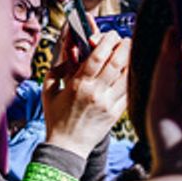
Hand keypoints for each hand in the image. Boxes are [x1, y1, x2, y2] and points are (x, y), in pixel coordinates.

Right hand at [44, 30, 129, 158]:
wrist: (67, 147)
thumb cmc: (56, 118)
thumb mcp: (49, 91)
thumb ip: (57, 70)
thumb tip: (69, 53)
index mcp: (78, 85)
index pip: (97, 56)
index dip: (107, 41)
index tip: (111, 34)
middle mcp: (95, 92)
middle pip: (117, 62)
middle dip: (124, 46)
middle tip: (126, 40)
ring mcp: (108, 103)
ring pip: (127, 76)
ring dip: (131, 60)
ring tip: (131, 52)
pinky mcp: (116, 113)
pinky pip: (129, 92)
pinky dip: (132, 78)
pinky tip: (132, 71)